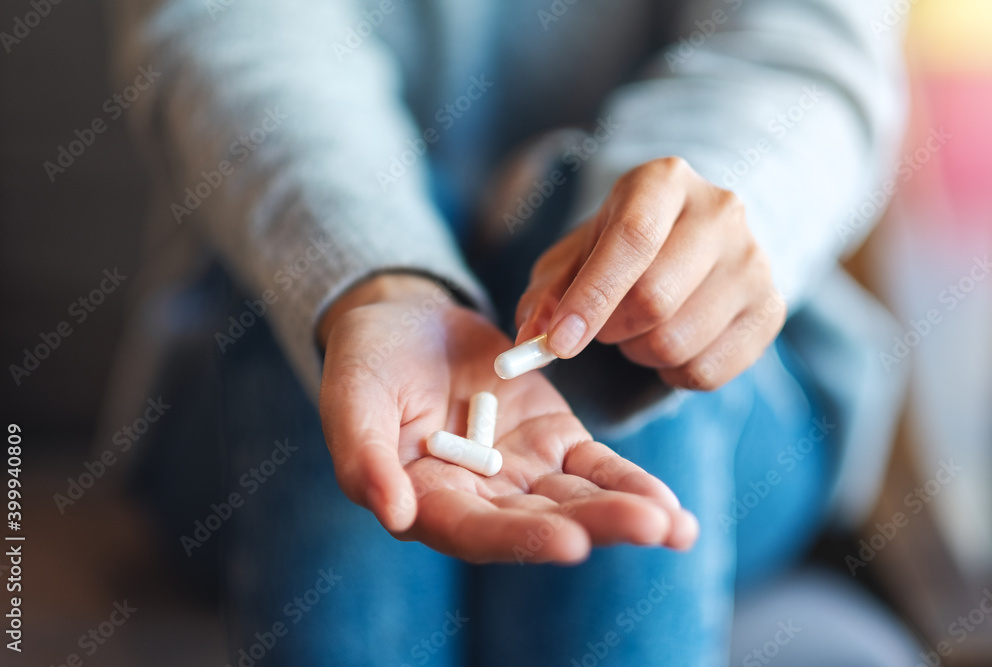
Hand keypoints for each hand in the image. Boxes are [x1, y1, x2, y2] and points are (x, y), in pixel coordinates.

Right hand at [318, 274, 696, 563]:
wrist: (405, 322)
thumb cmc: (366, 362)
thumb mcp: (352, 400)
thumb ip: (365, 457)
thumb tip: (393, 514)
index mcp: (430, 502)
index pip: (478, 531)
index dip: (523, 539)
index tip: (573, 542)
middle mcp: (482, 499)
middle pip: (542, 522)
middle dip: (598, 526)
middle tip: (652, 527)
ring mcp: (522, 470)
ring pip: (578, 499)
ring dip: (628, 513)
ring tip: (676, 526)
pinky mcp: (554, 439)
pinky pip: (596, 467)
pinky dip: (631, 482)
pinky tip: (672, 507)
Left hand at [516, 157, 785, 390]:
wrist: (692, 242)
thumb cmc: (621, 249)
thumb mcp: (575, 255)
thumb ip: (547, 293)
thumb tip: (532, 336)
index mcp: (663, 181)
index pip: (631, 240)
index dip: (591, 299)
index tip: (558, 343)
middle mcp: (720, 211)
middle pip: (655, 298)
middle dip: (612, 330)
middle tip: (602, 328)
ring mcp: (754, 259)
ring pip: (679, 341)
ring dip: (640, 352)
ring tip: (638, 330)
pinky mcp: (770, 308)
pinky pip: (708, 371)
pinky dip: (673, 374)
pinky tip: (669, 347)